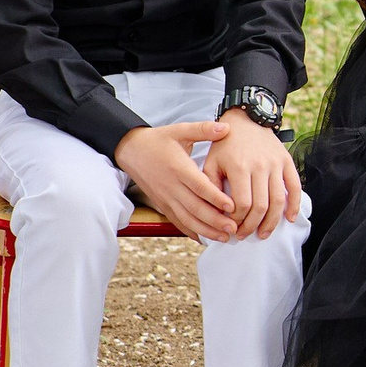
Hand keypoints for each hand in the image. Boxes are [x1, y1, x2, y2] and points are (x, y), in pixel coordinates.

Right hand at [114, 121, 235, 241]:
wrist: (131, 150)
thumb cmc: (159, 140)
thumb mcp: (180, 130)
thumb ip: (203, 130)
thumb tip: (227, 127)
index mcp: (178, 168)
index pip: (199, 186)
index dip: (215, 198)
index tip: (233, 206)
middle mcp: (171, 186)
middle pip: (194, 207)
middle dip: (214, 220)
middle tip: (234, 228)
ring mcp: (165, 198)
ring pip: (186, 218)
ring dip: (205, 230)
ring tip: (224, 237)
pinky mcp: (161, 204)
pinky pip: (176, 221)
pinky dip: (190, 231)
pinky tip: (204, 239)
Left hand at [205, 112, 301, 238]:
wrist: (247, 120)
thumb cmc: (225, 144)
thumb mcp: (210, 161)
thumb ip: (210, 186)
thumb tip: (215, 212)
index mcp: (240, 167)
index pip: (242, 204)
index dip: (237, 220)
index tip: (231, 227)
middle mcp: (260, 166)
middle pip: (261, 206)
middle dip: (252, 225)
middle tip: (245, 236)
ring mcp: (276, 165)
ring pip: (279, 200)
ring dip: (272, 221)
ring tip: (264, 234)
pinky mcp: (287, 163)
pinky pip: (294, 187)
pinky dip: (294, 205)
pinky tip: (290, 219)